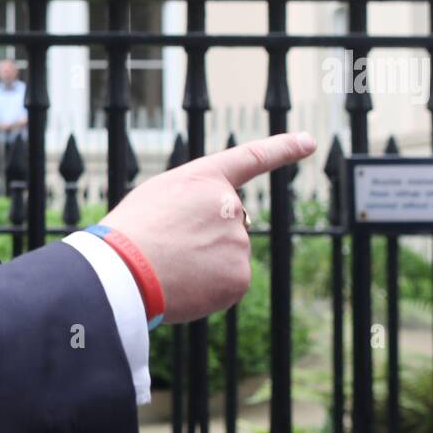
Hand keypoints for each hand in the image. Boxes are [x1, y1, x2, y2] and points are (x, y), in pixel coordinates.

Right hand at [99, 131, 316, 324]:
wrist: (124, 269)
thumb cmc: (128, 234)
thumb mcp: (154, 200)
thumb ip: (191, 207)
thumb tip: (213, 242)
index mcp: (205, 179)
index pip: (251, 158)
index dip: (282, 149)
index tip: (308, 142)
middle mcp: (230, 204)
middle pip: (228, 226)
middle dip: (206, 239)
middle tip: (169, 249)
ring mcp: (238, 241)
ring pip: (226, 258)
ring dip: (203, 266)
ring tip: (170, 268)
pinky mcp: (239, 276)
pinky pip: (227, 284)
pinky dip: (208, 290)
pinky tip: (183, 286)